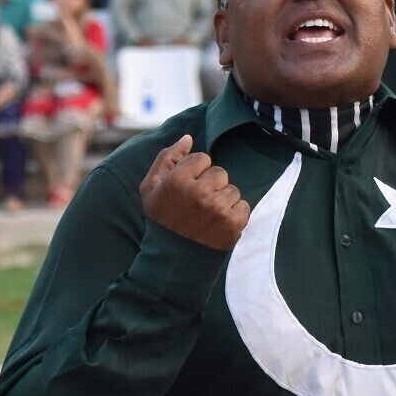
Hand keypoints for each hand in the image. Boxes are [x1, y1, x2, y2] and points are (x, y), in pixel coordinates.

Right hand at [140, 134, 249, 250]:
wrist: (174, 258)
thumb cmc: (162, 219)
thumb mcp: (151, 187)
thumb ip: (167, 158)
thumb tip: (188, 137)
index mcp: (178, 181)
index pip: (202, 158)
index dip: (195, 172)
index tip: (187, 188)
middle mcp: (199, 193)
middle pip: (220, 173)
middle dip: (211, 185)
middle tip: (197, 203)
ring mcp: (218, 210)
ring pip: (232, 189)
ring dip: (223, 200)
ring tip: (207, 215)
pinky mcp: (233, 225)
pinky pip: (244, 206)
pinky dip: (234, 214)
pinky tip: (218, 224)